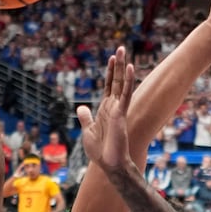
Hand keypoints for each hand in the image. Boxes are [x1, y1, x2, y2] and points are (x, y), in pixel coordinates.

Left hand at [75, 48, 136, 175]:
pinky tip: (129, 68)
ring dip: (122, 67)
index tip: (111, 58)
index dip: (109, 72)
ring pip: (121, 83)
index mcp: (105, 109)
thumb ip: (85, 118)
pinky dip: (128, 81)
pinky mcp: (121, 113)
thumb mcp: (87, 131)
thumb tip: (81, 107)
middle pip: (116, 81)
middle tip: (121, 47)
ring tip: (123, 51)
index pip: (108, 86)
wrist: (108, 164)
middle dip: (117, 64)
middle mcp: (113, 106)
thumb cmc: (99, 151)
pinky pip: (125, 94)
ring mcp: (118, 109)